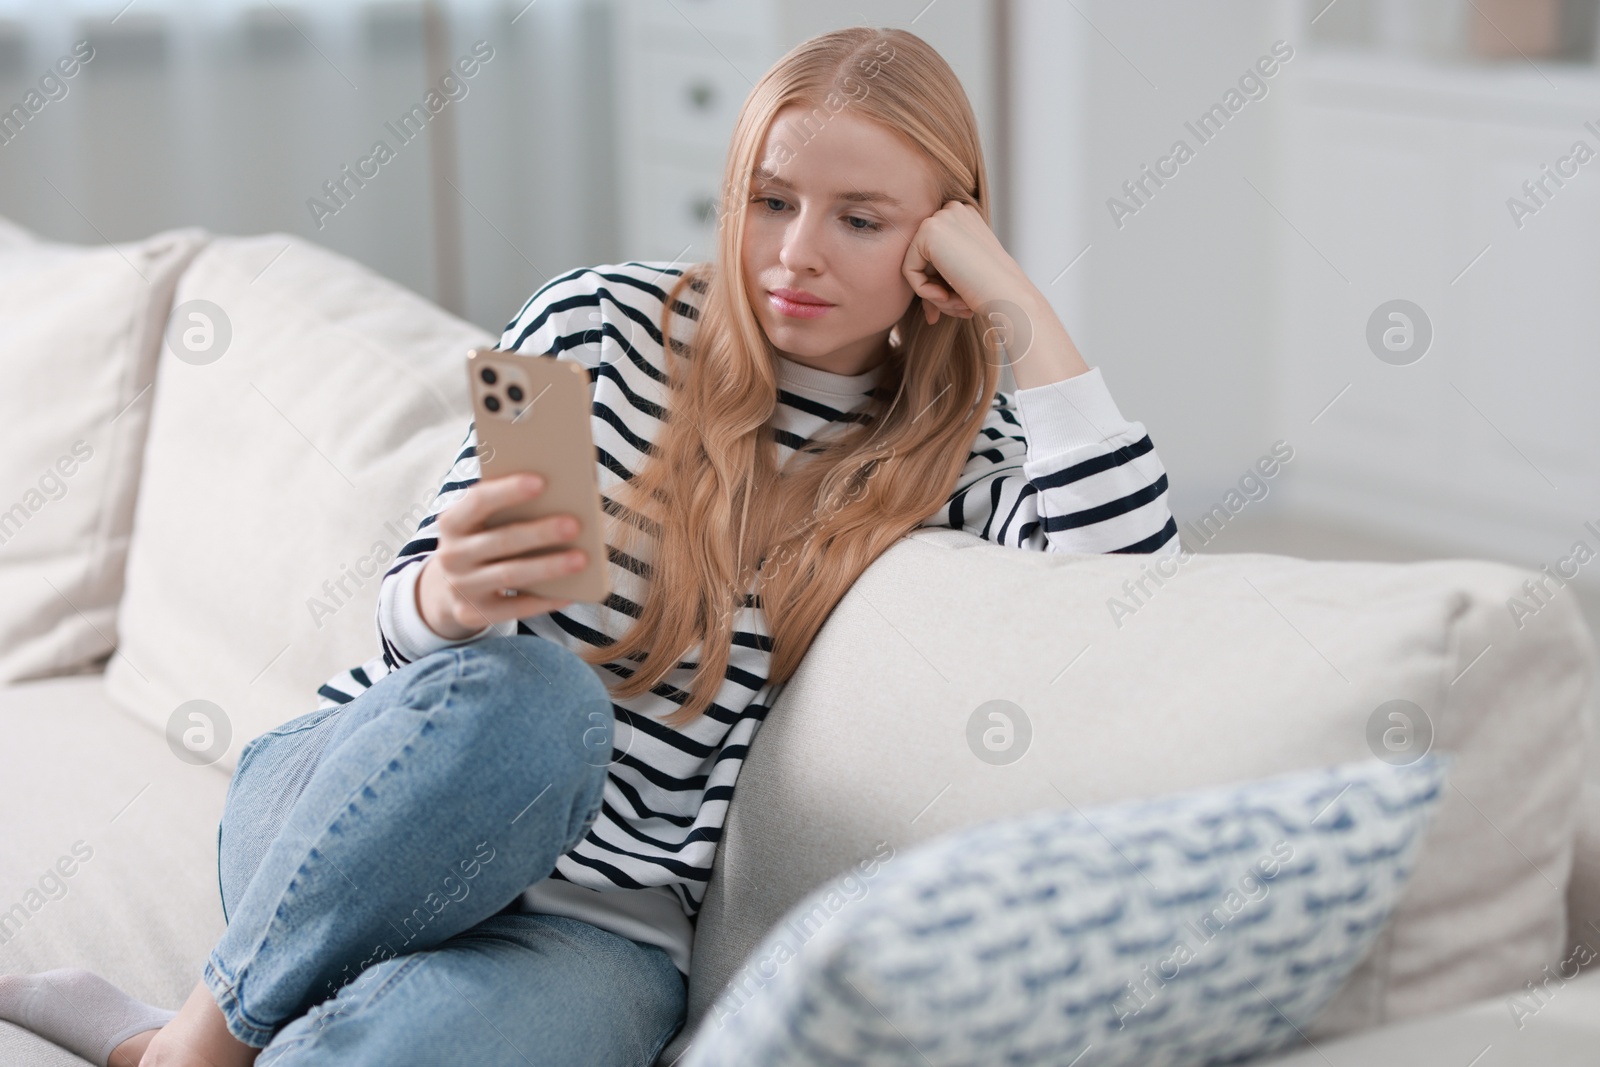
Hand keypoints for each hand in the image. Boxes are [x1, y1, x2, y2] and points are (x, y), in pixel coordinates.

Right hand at [415, 473, 587, 639]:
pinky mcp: (473, 614)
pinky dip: (544, 600)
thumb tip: (566, 493)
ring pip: (510, 575)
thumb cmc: (482, 542)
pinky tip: (571, 593)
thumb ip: (509, 506)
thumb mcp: (483, 523)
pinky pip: (515, 608)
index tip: (542, 481)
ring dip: (548, 567)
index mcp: (452, 522)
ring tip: (581, 559)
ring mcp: (460, 587)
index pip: (478, 500)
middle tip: (575, 525)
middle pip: (502, 540)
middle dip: (539, 533)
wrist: (449, 589)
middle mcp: (451, 555)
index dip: (509, 490)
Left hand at [901, 200, 1030, 326]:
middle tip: (958, 311)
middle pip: (924, 259)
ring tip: (958, 306)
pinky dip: (923, 291)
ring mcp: (941, 217)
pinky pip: (909, 270)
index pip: (936, 254)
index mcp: (965, 218)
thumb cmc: (995, 291)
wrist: (1009, 296)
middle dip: (936, 291)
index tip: (955, 306)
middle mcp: (953, 210)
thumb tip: (925, 296)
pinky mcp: (929, 231)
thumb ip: (942, 275)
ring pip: (916, 265)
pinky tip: (946, 296)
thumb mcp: (965, 276)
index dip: (941, 284)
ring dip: (933, 295)